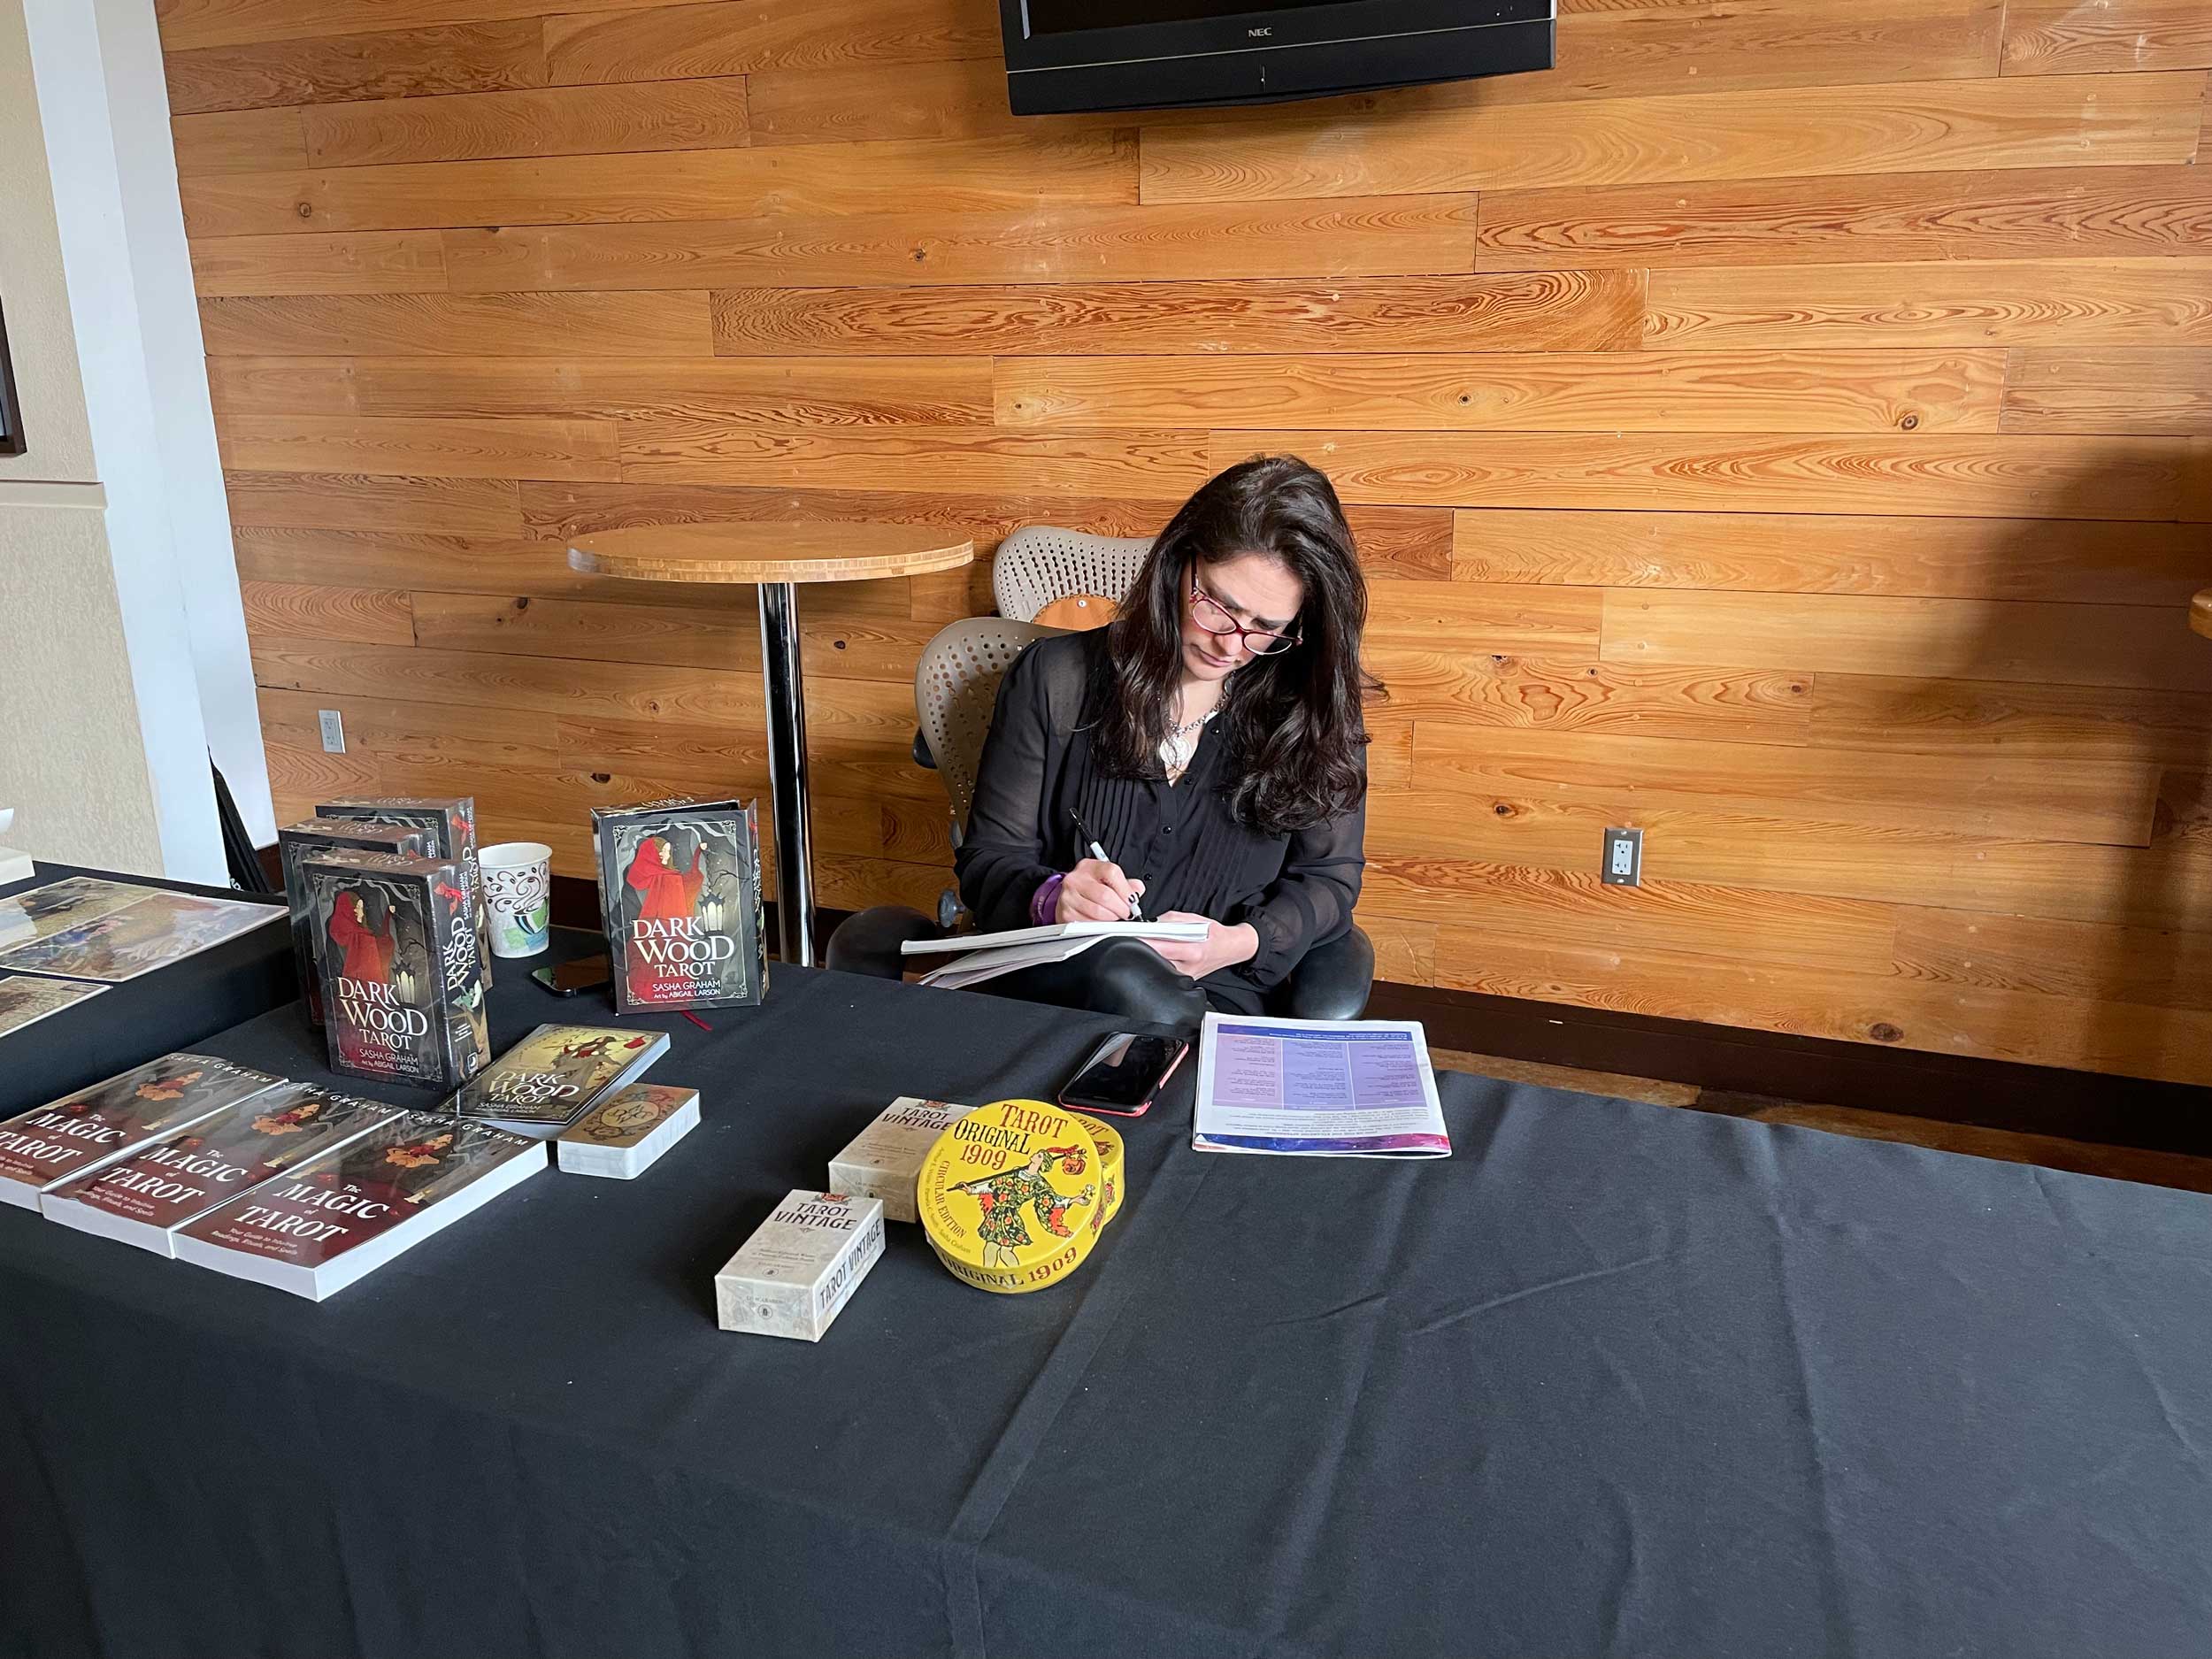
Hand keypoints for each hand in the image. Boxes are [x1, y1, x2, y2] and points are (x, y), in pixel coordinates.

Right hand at [1057, 858, 1144, 922]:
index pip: (1111, 872)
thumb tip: (1137, 890)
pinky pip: (1088, 924)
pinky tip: (1102, 922)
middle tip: (1127, 913)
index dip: (1126, 889)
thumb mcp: (1107, 880)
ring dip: (1111, 919)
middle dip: (1121, 908)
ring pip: (1098, 912)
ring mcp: (1068, 896)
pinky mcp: (1065, 913)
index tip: (1133, 901)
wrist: (1069, 897)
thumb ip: (1125, 884)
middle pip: (1105, 895)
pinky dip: (1099, 926)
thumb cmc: (1091, 888)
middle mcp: (1076, 879)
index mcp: (1090, 867)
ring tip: (1114, 917)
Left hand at [1143, 911, 1258, 979]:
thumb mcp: (1195, 919)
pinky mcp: (1183, 980)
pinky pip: (1164, 971)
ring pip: (1158, 967)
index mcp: (1194, 951)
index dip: (1146, 941)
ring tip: (1149, 945)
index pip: (1163, 948)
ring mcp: (1186, 977)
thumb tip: (1152, 923)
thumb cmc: (1214, 934)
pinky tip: (1159, 954)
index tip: (1132, 936)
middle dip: (1144, 948)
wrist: (1229, 949)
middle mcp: (1189, 967)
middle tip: (1134, 938)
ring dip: (1151, 955)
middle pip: (1157, 960)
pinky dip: (1159, 961)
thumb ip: (1171, 920)